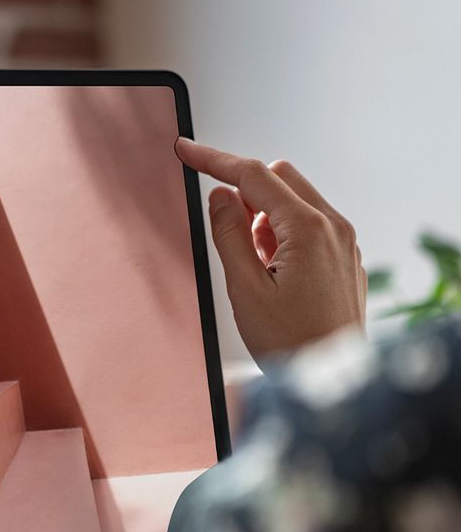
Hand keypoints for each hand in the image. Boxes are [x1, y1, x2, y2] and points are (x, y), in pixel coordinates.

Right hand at [176, 138, 366, 362]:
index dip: (214, 160)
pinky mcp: (345, 258)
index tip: (185, 150)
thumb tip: (221, 197)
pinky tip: (276, 273)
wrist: (335, 381)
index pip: (254, 175)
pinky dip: (284, 233)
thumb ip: (229, 235)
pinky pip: (311, 225)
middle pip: (281, 177)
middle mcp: (334, 228)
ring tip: (257, 267)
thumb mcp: (245, 290)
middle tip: (228, 230)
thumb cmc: (292, 344)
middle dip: (247, 191)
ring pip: (296, 200)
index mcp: (309, 230)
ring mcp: (344, 243)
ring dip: (266, 216)